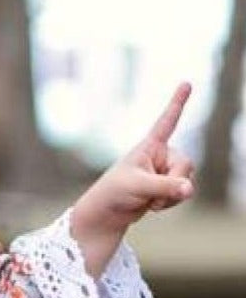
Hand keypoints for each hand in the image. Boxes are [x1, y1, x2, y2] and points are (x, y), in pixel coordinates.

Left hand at [105, 80, 194, 220]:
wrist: (108, 213)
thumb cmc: (115, 192)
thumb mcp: (138, 187)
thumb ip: (165, 187)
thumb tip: (189, 189)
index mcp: (150, 145)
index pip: (167, 121)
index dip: (177, 102)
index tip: (186, 83)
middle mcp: (161, 154)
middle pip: (187, 164)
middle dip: (174, 182)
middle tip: (154, 195)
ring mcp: (166, 170)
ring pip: (187, 181)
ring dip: (171, 196)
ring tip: (149, 200)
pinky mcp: (168, 186)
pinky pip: (183, 193)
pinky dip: (171, 202)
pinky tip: (153, 204)